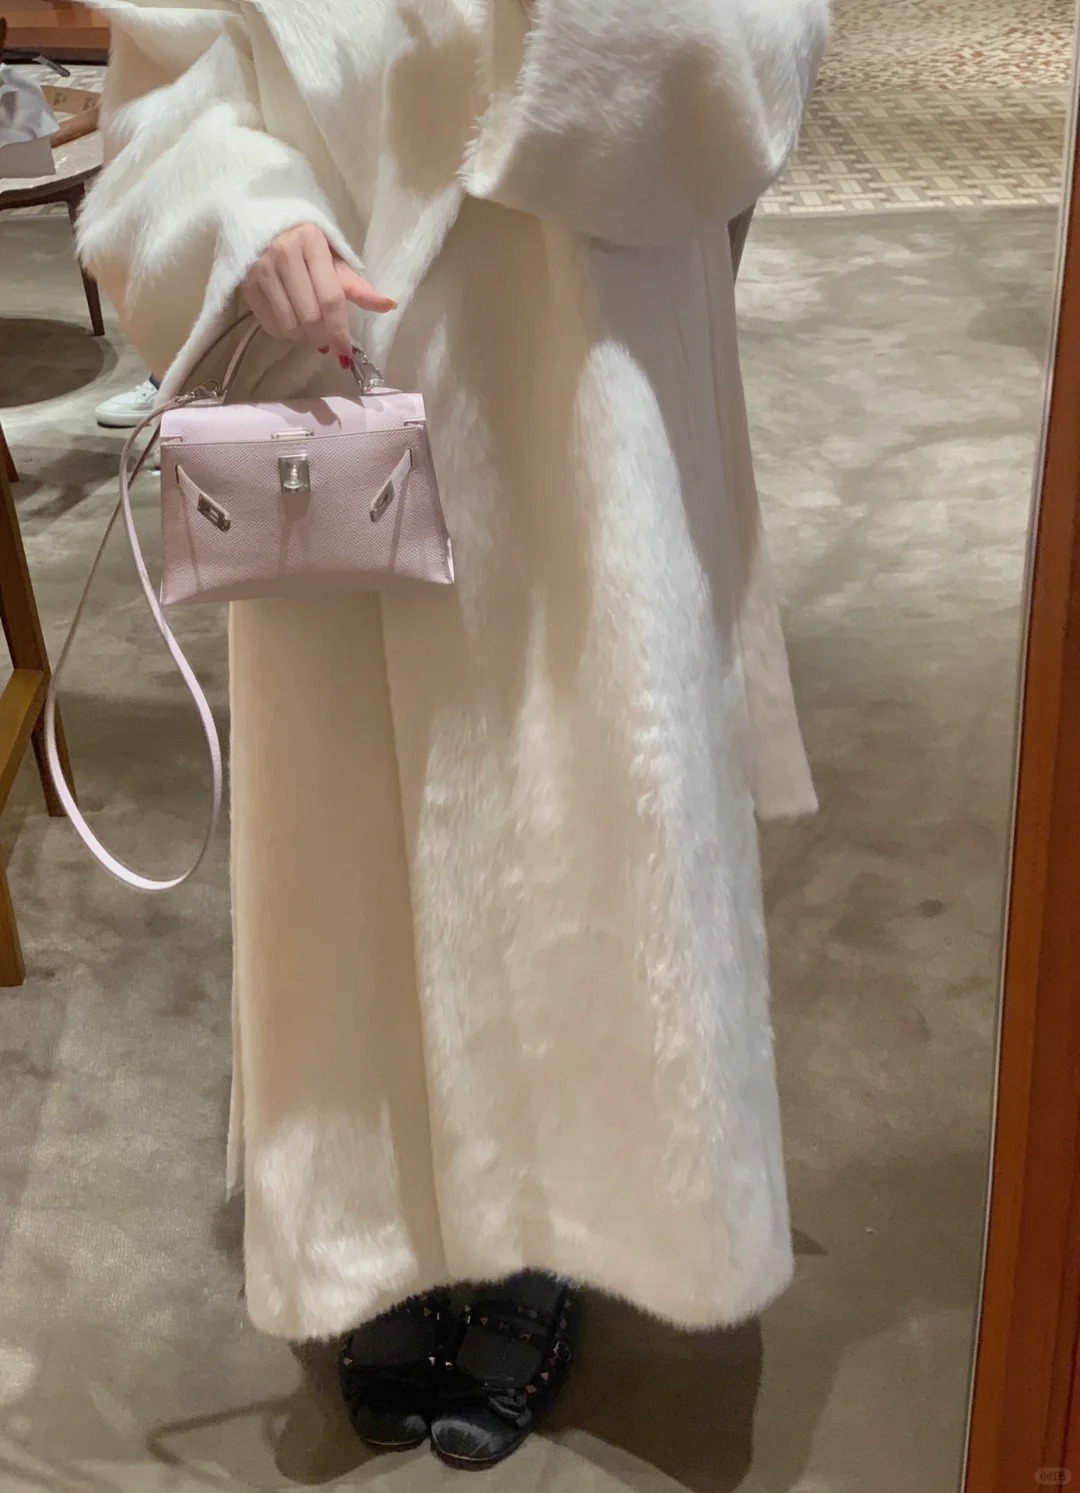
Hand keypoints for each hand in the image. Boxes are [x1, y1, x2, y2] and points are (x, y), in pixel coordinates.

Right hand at [240, 223, 395, 367]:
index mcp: (311, 242)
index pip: (331, 298)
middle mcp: (283, 253)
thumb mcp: (331, 254)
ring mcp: (260, 268)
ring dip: (304, 337)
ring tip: (310, 330)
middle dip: (324, 338)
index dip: (341, 331)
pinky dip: (285, 333)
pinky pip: (270, 324)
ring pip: (289, 325)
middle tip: (329, 343)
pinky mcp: (245, 282)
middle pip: (310, 316)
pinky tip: (292, 322)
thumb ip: (356, 284)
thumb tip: (388, 305)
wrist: (258, 218)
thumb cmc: (303, 238)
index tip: (346, 352)